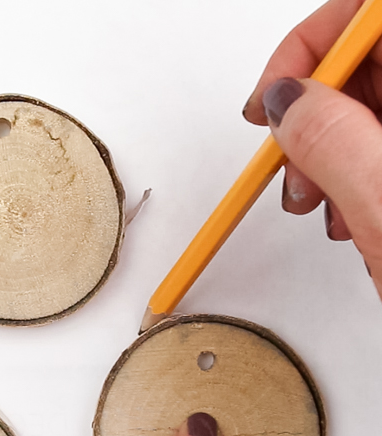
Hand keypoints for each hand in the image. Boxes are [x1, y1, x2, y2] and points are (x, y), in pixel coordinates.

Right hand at [243, 0, 381, 298]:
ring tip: (315, 199)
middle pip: (376, 54)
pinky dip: (351, 169)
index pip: (376, 10)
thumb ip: (332, 142)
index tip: (275, 93)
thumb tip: (286, 102)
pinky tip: (344, 207)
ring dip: (327, 147)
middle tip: (292, 160)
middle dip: (315, 107)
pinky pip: (381, 140)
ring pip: (375, 101)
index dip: (315, 43)